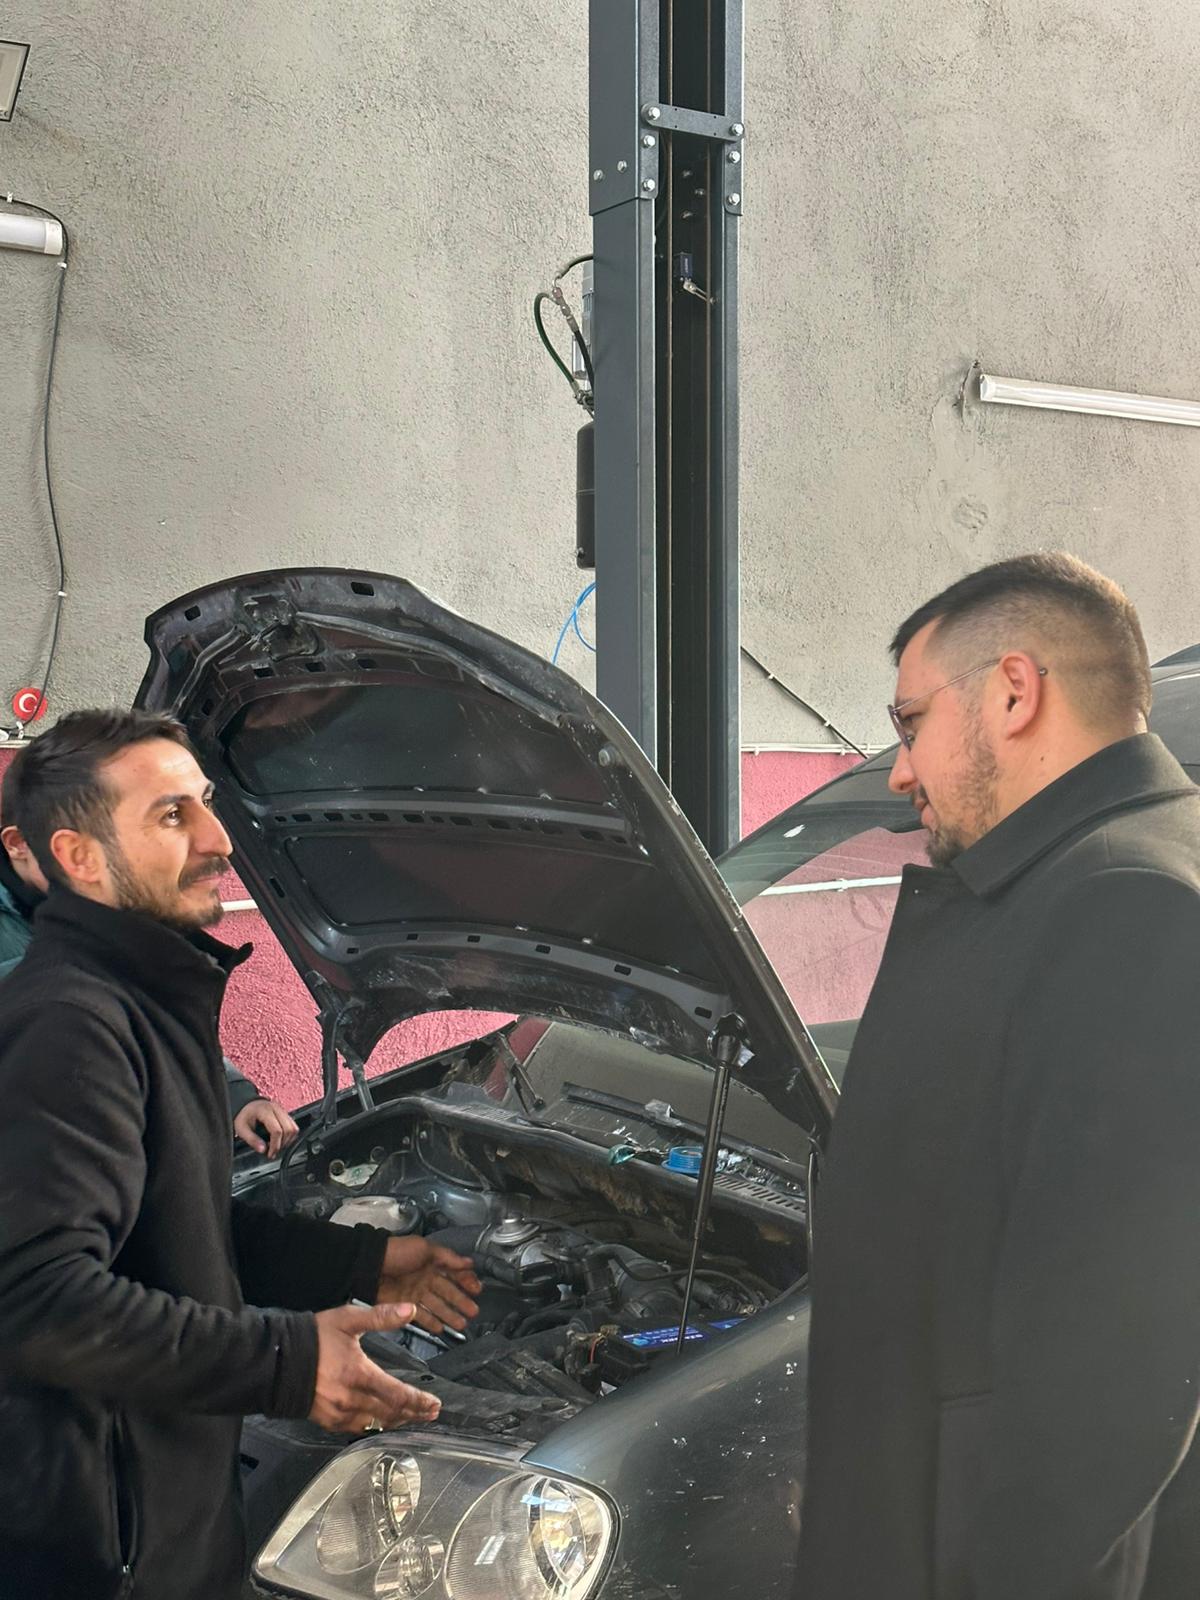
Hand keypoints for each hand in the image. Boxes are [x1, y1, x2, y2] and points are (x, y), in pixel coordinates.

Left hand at [233, 1097, 299, 1157]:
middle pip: (289, 1129)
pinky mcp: (286, 1114)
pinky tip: (280, 1140)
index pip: (277, 1130)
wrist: (246, 1106)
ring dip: (288, 1140)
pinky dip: (289, 1136)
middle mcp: (277, 1109)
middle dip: (282, 1144)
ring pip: (294, 1128)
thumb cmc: (244, 1116)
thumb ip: (252, 1140)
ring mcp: (283, 1110)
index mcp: (265, 1111)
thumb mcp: (242, 1129)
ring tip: (276, 1146)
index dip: (275, 1145)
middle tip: (273, 1151)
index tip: (270, 1154)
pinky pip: (293, 1126)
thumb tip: (263, 1150)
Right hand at [309, 1302, 440, 1432]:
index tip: (434, 1404)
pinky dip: (375, 1425)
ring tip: (413, 1418)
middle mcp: (350, 1399)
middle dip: (414, 1414)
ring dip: (397, 1421)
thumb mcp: (348, 1319)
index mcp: (358, 1374)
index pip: (397, 1395)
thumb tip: (410, 1310)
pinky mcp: (328, 1420)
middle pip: (391, 1414)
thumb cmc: (313, 1338)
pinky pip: (357, 1428)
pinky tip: (383, 1420)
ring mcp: (338, 1413)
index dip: (419, 1402)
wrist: (277, 1359)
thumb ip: (381, 1316)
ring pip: (376, 1423)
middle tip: (431, 1414)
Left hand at [376, 1236, 481, 1333]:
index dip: (466, 1281)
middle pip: (448, 1292)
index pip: (454, 1273)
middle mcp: (426, 1278)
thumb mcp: (425, 1249)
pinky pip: (421, 1316)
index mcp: (432, 1262)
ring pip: (437, 1306)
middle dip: (461, 1302)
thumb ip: (448, 1258)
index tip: (477, 1290)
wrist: (370, 1265)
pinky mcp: (404, 1305)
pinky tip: (441, 1329)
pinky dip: (431, 1323)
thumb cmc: (398, 1252)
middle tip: (474, 1312)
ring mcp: (415, 1292)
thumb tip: (469, 1262)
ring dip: (449, 1315)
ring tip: (461, 1324)